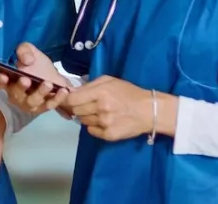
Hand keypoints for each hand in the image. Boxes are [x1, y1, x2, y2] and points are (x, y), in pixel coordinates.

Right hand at [0, 42, 70, 115]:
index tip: (3, 75)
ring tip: (48, 84)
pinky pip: (49, 105)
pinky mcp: (43, 108)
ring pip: (32, 101)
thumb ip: (24, 50)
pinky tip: (63, 90)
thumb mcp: (29, 51)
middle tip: (26, 80)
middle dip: (20, 87)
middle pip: (15, 94)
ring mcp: (30, 103)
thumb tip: (27, 61)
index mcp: (9, 81)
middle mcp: (16, 94)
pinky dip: (56, 99)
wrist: (54, 78)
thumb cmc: (37, 66)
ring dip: (39, 93)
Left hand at [62, 76, 177, 141]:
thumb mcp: (109, 81)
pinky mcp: (109, 135)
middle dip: (78, 108)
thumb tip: (72, 91)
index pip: (72, 99)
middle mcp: (101, 108)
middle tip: (86, 105)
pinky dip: (94, 127)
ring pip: (83, 121)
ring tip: (98, 112)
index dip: (68, 99)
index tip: (70, 99)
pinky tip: (103, 121)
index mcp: (100, 92)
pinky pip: (91, 131)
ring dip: (87, 117)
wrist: (149, 110)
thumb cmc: (128, 92)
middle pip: (76, 111)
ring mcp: (105, 123)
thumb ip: (89, 85)